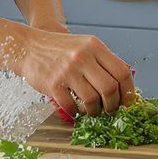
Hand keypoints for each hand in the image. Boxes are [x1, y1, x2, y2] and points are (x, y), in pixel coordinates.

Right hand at [19, 27, 135, 116]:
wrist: (29, 46)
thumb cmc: (59, 49)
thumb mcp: (85, 45)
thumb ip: (103, 61)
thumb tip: (123, 87)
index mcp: (95, 46)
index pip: (122, 72)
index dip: (128, 91)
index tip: (127, 102)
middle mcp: (83, 56)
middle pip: (110, 88)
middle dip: (113, 105)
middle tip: (109, 110)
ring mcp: (68, 70)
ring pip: (92, 100)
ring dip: (95, 111)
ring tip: (92, 111)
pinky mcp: (54, 83)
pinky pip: (72, 106)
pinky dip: (76, 113)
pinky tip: (75, 110)